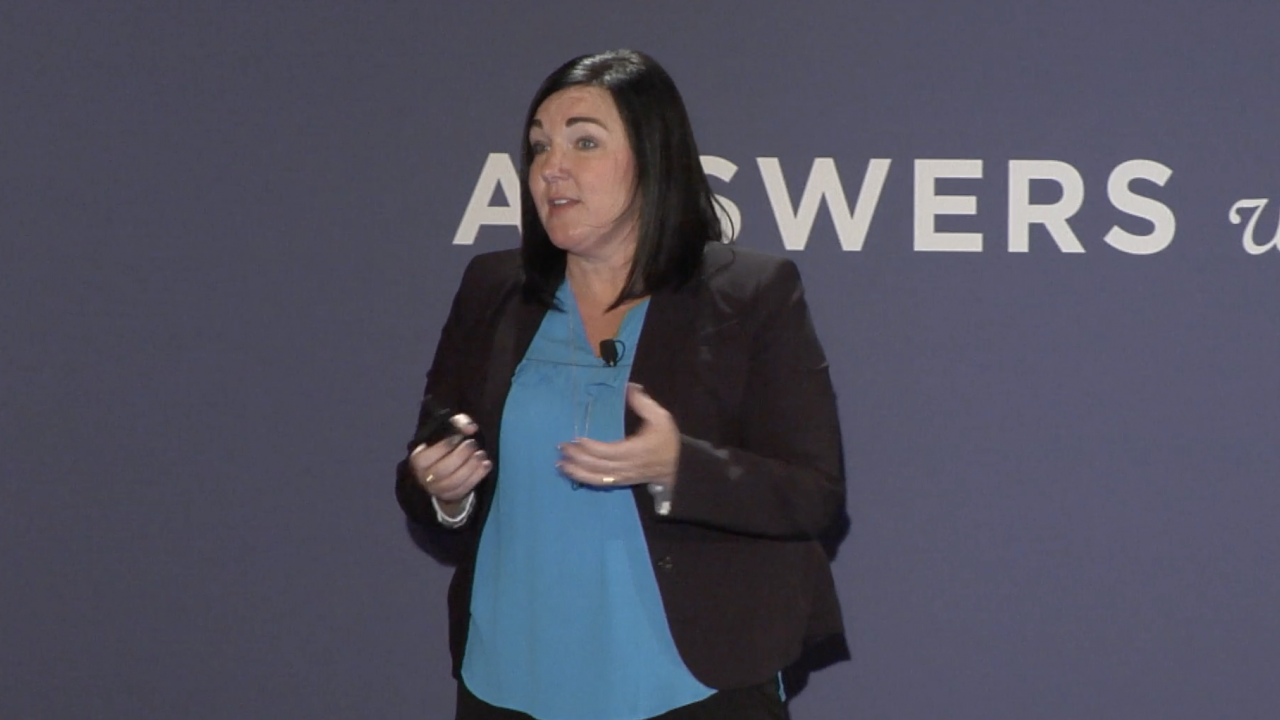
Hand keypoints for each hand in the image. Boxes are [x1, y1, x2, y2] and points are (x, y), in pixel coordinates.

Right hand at [407, 414, 490, 503]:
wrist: (446, 463)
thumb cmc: (446, 444)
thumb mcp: (449, 428)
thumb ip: (458, 423)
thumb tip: (471, 428)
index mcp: (418, 460)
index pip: (425, 458)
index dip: (443, 447)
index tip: (459, 437)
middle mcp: (424, 477)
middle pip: (442, 471)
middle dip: (460, 456)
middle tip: (473, 444)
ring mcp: (436, 490)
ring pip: (453, 482)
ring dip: (471, 468)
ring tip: (481, 454)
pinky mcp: (450, 496)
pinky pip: (463, 490)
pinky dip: (476, 477)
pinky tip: (486, 465)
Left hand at [557, 383, 679, 489]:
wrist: (679, 467)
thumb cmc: (667, 440)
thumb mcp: (660, 417)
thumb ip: (643, 403)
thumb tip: (628, 387)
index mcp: (635, 451)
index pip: (609, 451)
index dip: (591, 447)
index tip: (577, 438)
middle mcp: (627, 466)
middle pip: (598, 465)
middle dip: (578, 458)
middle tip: (561, 448)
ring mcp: (623, 477)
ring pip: (597, 478)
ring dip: (577, 472)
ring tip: (560, 464)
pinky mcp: (621, 482)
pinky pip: (601, 484)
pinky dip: (585, 480)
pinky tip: (572, 473)